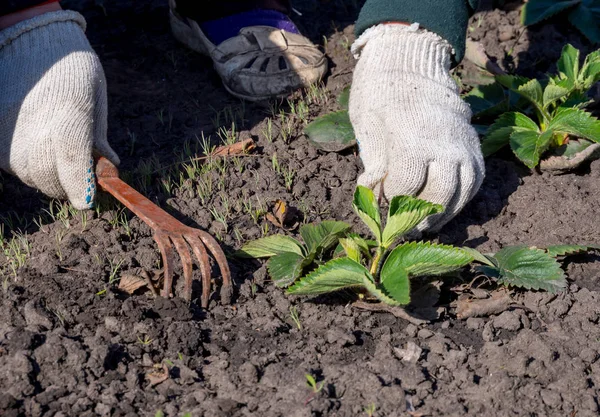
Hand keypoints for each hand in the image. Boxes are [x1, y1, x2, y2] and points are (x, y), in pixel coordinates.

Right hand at [0, 10, 118, 208]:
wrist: (29, 44)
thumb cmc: (72, 71)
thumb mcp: (95, 98)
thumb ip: (99, 136)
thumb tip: (109, 165)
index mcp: (70, 116)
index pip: (73, 164)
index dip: (81, 186)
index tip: (88, 201)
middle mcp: (35, 132)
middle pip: (53, 181)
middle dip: (71, 184)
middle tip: (81, 172)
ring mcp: (11, 139)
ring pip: (35, 178)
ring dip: (51, 175)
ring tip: (59, 150)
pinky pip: (18, 168)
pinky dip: (33, 165)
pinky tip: (40, 144)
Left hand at [349, 24, 484, 231]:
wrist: (408, 58)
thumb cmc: (379, 93)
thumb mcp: (366, 126)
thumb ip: (375, 165)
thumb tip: (375, 197)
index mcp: (410, 138)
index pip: (404, 187)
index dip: (390, 203)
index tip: (381, 207)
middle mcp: (443, 143)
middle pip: (438, 194)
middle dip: (419, 217)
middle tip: (405, 228)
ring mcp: (462, 142)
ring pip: (461, 191)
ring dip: (444, 213)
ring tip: (426, 224)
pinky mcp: (473, 143)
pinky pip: (475, 179)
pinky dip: (462, 198)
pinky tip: (446, 206)